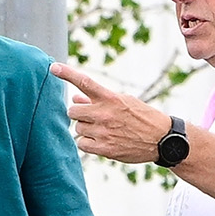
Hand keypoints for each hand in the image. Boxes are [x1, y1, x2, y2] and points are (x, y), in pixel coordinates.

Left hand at [51, 63, 169, 164]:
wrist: (161, 139)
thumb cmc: (141, 117)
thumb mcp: (124, 102)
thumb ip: (98, 100)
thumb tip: (75, 99)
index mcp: (110, 98)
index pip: (84, 82)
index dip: (67, 74)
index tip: (53, 67)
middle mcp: (104, 113)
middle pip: (72, 112)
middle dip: (78, 114)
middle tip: (90, 117)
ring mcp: (103, 132)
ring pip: (77, 129)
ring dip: (85, 129)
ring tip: (103, 130)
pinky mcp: (104, 148)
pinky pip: (81, 144)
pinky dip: (87, 143)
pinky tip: (101, 141)